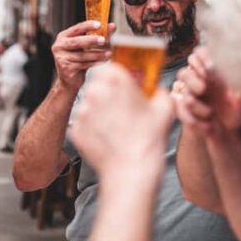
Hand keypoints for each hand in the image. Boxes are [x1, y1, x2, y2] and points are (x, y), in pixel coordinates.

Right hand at [51, 21, 114, 91]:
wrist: (69, 79)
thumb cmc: (78, 58)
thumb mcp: (87, 45)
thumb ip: (99, 35)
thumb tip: (113, 26)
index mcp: (64, 36)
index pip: (76, 28)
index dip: (88, 26)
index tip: (99, 24)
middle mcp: (59, 46)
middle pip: (77, 42)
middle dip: (91, 40)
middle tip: (104, 40)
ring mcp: (61, 58)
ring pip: (82, 55)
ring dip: (97, 54)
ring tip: (109, 53)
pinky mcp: (66, 68)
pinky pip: (83, 64)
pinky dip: (95, 62)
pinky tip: (103, 61)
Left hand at [69, 63, 172, 180]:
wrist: (131, 173)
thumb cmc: (149, 141)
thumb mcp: (165, 109)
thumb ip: (159, 91)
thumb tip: (156, 89)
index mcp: (116, 81)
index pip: (110, 67)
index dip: (117, 76)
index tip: (123, 85)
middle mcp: (95, 92)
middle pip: (97, 84)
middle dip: (107, 93)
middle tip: (121, 107)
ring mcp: (83, 111)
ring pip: (89, 103)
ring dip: (99, 110)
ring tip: (116, 126)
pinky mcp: (75, 129)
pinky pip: (84, 122)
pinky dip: (93, 127)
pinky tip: (107, 137)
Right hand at [171, 47, 240, 137]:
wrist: (232, 131)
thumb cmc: (239, 109)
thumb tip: (239, 81)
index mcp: (211, 70)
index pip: (199, 54)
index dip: (202, 57)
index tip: (212, 67)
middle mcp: (197, 80)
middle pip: (184, 72)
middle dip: (192, 80)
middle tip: (203, 88)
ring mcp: (189, 96)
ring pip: (182, 92)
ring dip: (195, 104)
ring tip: (210, 113)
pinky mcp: (184, 111)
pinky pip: (180, 112)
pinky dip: (193, 119)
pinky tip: (208, 125)